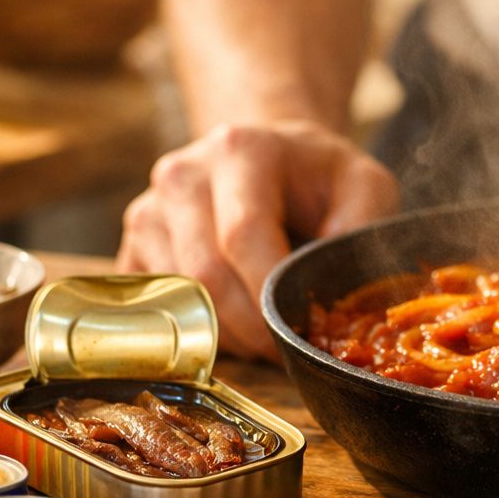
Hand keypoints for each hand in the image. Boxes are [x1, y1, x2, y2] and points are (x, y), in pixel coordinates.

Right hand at [118, 121, 398, 358]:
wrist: (267, 159)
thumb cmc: (318, 178)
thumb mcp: (365, 184)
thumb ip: (364, 223)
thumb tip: (338, 279)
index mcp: (241, 150)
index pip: (242, 235)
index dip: (269, 292)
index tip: (300, 325)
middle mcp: (182, 174)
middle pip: (205, 273)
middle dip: (250, 325)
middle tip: (284, 348)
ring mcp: (149, 210)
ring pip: (177, 297)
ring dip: (224, 331)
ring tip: (262, 332)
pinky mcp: (133, 246)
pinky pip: (155, 308)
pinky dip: (193, 329)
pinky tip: (231, 322)